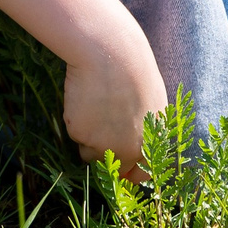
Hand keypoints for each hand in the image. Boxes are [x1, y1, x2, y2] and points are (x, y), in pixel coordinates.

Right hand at [60, 5, 167, 172]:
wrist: (110, 52)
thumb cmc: (134, 69)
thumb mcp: (151, 102)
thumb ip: (146, 128)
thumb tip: (137, 141)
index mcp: (151, 143)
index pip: (142, 174)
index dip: (130, 172)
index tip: (121, 167)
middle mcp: (128, 150)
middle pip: (111, 168)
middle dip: (104, 156)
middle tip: (98, 133)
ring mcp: (102, 144)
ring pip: (89, 154)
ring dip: (88, 139)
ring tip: (93, 107)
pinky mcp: (80, 134)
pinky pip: (75, 135)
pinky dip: (76, 121)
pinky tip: (83, 98)